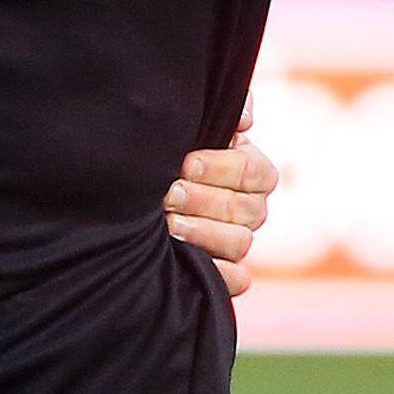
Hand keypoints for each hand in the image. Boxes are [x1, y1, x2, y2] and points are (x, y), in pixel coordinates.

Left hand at [165, 96, 278, 296]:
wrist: (141, 185)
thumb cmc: (174, 149)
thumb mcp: (197, 125)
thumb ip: (225, 112)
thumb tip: (243, 117)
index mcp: (252, 171)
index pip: (253, 172)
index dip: (220, 168)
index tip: (185, 165)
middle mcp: (251, 208)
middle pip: (245, 208)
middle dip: (203, 200)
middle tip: (168, 194)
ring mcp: (238, 241)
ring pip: (241, 242)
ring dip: (204, 233)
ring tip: (169, 225)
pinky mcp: (225, 272)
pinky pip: (238, 280)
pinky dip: (221, 275)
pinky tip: (192, 263)